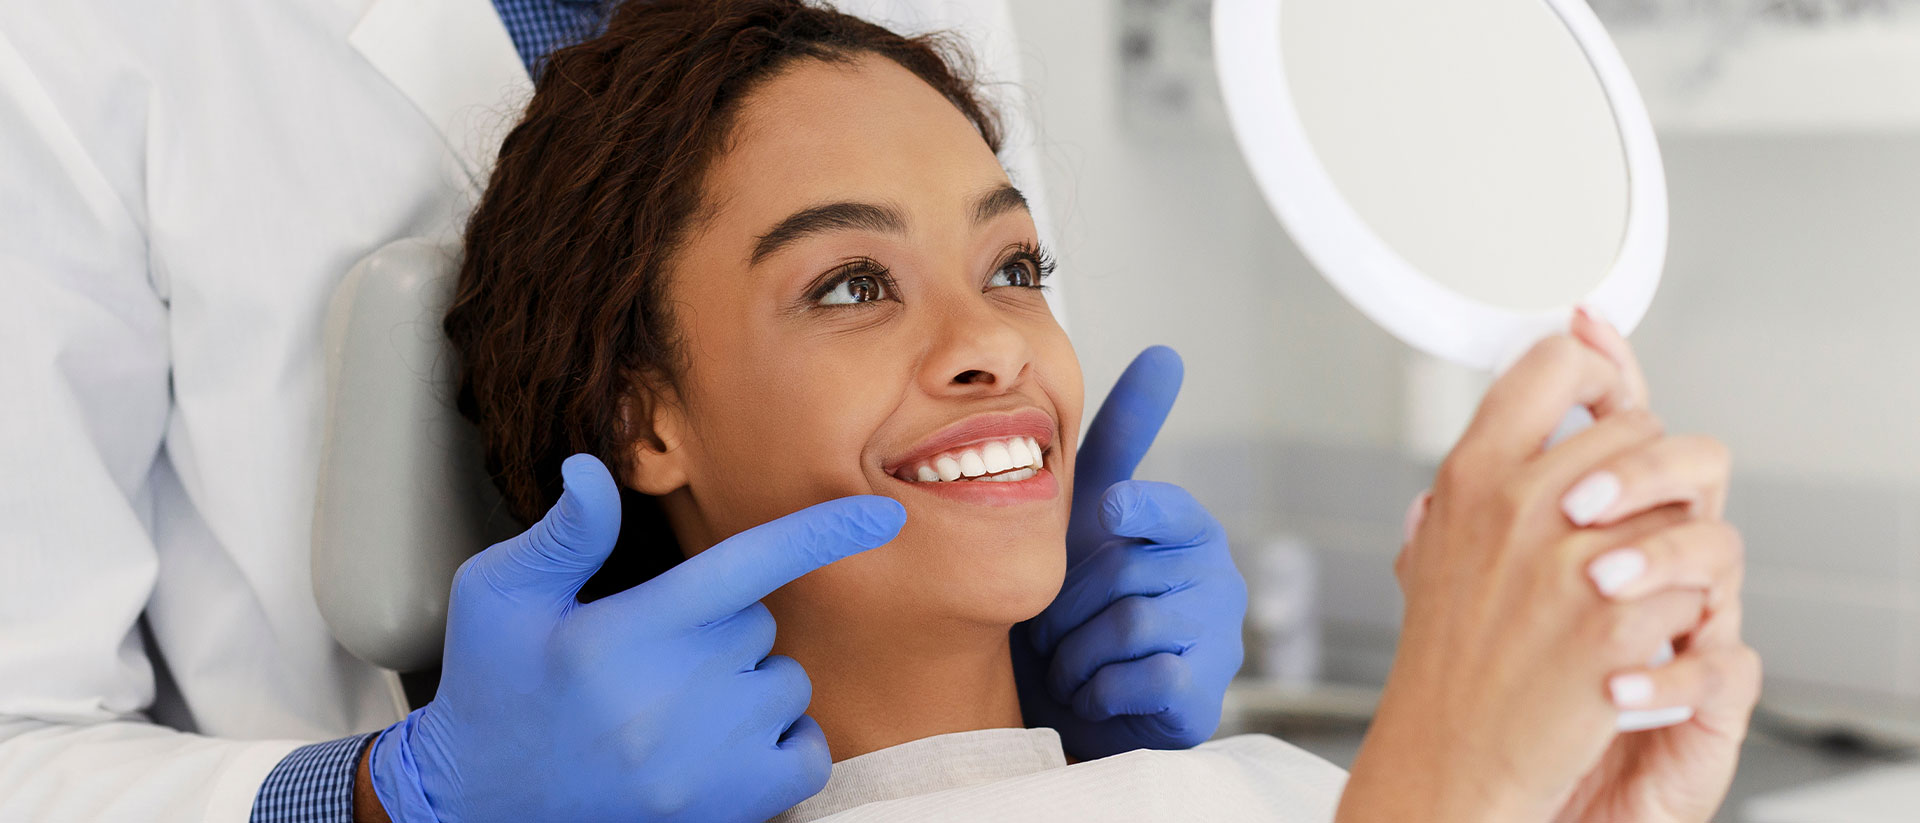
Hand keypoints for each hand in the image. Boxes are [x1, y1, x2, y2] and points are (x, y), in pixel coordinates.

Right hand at [364, 454, 904, 822]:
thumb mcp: (498, 596)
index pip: (745, 565)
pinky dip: (782, 738)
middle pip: (759, 623)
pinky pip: (806, 749)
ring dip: (749, 681)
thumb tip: (593, 470)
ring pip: (786, 681)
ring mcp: (708, 761)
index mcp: (622, 634)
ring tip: (672, 703)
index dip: (819, 534)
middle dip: (720, 624)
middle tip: (650, 655)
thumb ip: (563, 535)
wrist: (479, 807)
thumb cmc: (492, 691)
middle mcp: (673, 699)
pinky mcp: (730, 808)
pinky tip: (720, 740)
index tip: (883, 514)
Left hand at [1012, 346, 1248, 759]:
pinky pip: (1142, 677)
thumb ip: (1125, 437)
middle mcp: (1216, 577)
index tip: (1112, 511)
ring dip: (1075, 652)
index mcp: (1188, 530)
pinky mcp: (1204, 694)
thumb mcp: (1091, 514)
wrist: (1077, 704)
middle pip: (1122, 571)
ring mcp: (1218, 638)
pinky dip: (1099, 689)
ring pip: (1127, 625)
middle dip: (1067, 607)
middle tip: (1055, 629)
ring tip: (1072, 662)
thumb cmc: (1082, 601)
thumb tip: (1168, 354)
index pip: (1165, 503)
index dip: (1132, 508)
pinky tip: (1096, 692)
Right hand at [1341, 330, 1742, 822]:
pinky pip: (1696, 579)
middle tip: (1620, 523)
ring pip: (1681, 503)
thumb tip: (1521, 408)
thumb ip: (1478, 473)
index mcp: (1472, 475)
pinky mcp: (1616, 621)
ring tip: (1635, 582)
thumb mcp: (1437, 544)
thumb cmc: (1446, 660)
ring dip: (1673, 542)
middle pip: (1639, 429)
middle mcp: (1518, 505)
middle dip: (1645, 476)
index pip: (1556, 364)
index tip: (1603, 393)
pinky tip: (1644, 633)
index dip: (1595, 371)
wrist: (1450, 756)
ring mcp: (1569, 561)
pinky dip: (1683, 610)